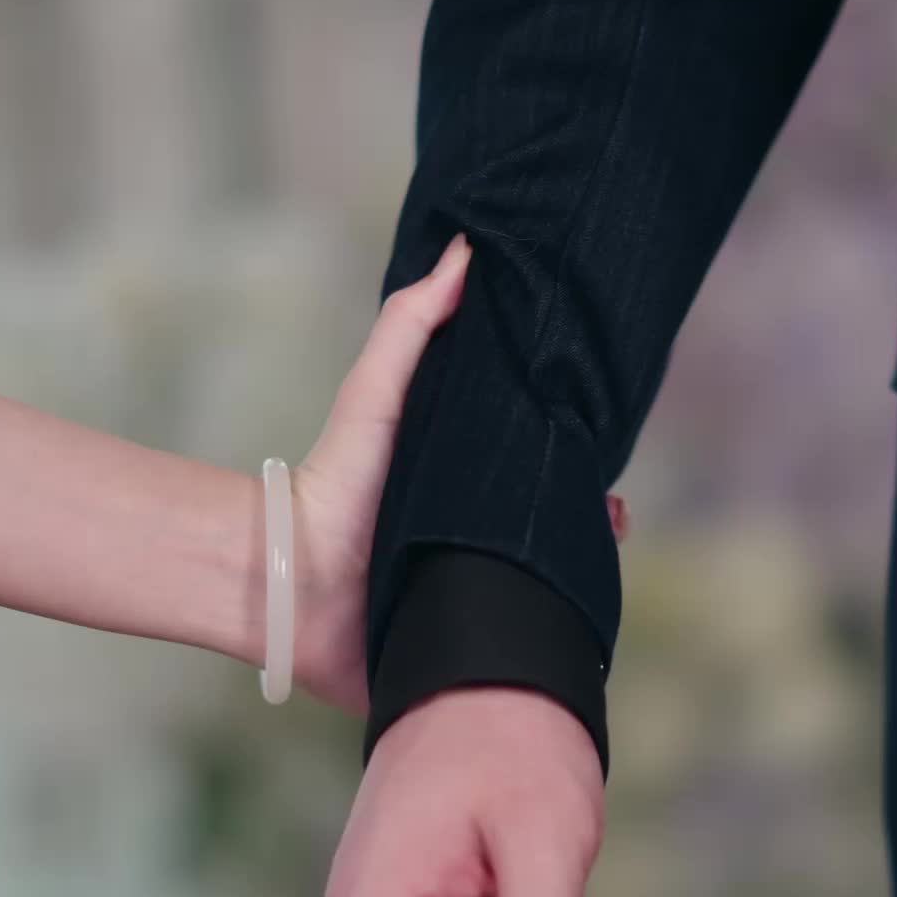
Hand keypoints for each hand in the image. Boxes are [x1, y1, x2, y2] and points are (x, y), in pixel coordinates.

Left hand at [292, 231, 628, 712]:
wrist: (287, 585)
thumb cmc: (329, 486)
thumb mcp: (375, 397)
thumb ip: (411, 325)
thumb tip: (462, 247)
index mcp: (467, 491)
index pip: (543, 480)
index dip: (581, 474)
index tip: (608, 467)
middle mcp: (476, 544)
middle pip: (557, 537)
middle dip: (592, 529)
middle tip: (609, 521)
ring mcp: (473, 598)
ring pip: (551, 592)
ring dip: (582, 583)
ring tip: (595, 569)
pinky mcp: (462, 649)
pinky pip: (523, 648)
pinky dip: (553, 637)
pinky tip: (571, 625)